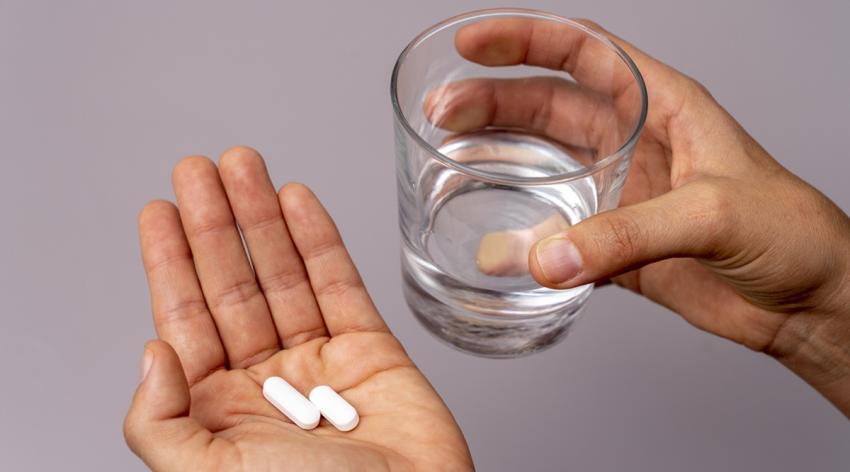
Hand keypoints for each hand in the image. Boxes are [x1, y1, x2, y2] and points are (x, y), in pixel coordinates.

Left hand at [124, 148, 472, 470]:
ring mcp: (320, 364)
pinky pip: (341, 285)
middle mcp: (265, 382)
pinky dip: (319, 241)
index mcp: (219, 412)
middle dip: (215, 224)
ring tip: (246, 166)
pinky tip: (298, 202)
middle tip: (201, 169)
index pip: (186, 319)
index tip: (158, 209)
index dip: (170, 261)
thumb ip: (160, 420)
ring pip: (284, 276)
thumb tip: (151, 352)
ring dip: (263, 220)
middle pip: (233, 285)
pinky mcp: (372, 353)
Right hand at [432, 18, 849, 414]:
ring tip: (449, 161)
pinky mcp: (615, 245)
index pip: (584, 52)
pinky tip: (494, 244)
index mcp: (663, 106)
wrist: (810, 301)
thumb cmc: (792, 233)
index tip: (473, 44)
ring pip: (543, 165)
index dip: (526, 39)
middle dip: (492, 103)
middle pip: (547, 106)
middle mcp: (635, 143)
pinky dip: (521, 238)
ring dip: (497, 161)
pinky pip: (555, 233)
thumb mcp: (712, 213)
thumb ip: (626, 235)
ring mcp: (620, 194)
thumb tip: (545, 258)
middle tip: (443, 113)